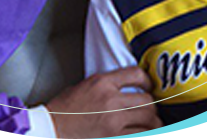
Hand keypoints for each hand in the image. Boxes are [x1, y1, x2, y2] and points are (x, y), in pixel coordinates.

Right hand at [46, 66, 162, 138]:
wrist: (52, 126)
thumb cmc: (65, 107)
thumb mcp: (86, 84)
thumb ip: (108, 84)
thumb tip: (128, 87)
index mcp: (102, 82)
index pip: (136, 74)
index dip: (147, 80)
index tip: (148, 86)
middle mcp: (110, 99)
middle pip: (147, 100)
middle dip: (152, 105)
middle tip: (150, 109)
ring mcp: (113, 120)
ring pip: (149, 119)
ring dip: (154, 122)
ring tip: (152, 123)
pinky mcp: (114, 137)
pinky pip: (140, 135)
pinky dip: (146, 134)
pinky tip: (145, 133)